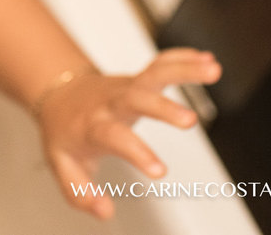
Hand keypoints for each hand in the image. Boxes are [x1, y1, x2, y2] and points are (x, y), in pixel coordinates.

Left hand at [36, 48, 221, 219]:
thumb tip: (104, 211)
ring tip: (213, 70)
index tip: (160, 172)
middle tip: (190, 121)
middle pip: (136, 98)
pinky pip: (160, 64)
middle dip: (163, 108)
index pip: (114, 137)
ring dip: (183, 69)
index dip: (137, 153)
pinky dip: (182, 58)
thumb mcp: (61, 164)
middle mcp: (112, 103)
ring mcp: (126, 87)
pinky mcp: (138, 79)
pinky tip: (207, 61)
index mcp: (93, 126)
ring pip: (153, 73)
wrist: (58, 95)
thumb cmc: (64, 131)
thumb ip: (79, 191)